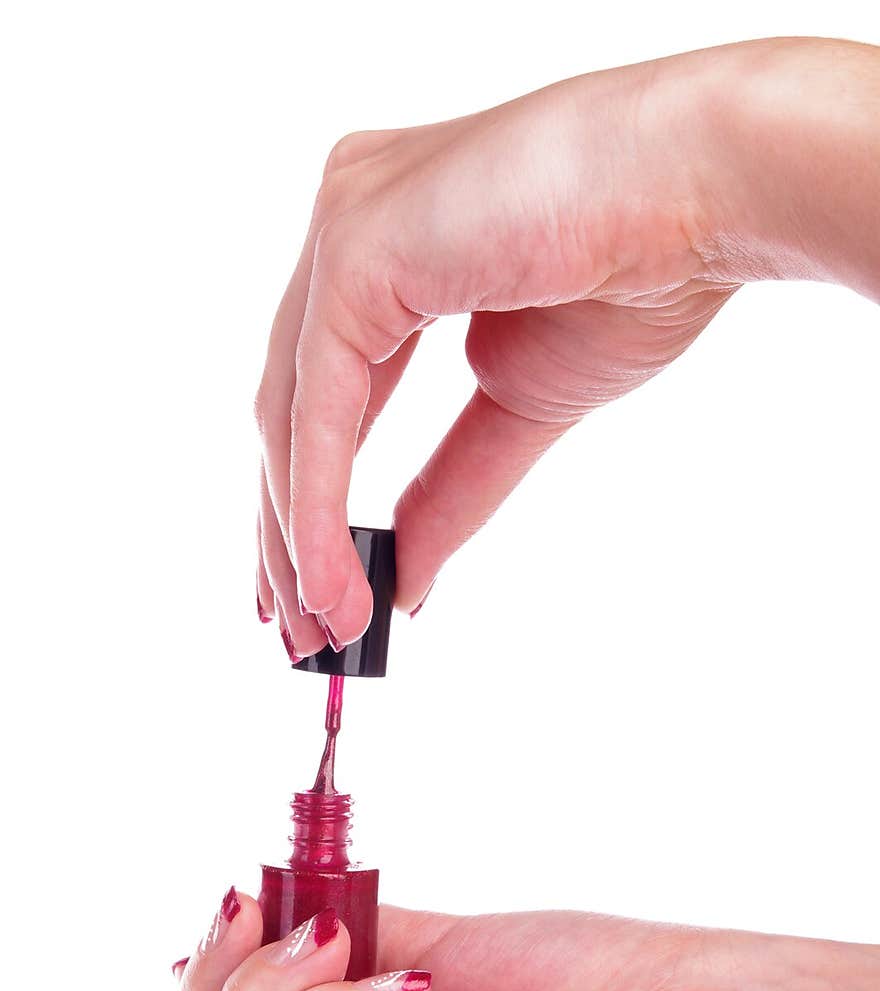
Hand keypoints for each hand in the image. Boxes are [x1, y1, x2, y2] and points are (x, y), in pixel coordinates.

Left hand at [254, 37, 879, 653]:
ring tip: (325, 631)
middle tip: (305, 635)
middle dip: (289, 534)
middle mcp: (352, 226)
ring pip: (289, 413)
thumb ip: (451, 490)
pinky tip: (329, 580)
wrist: (707, 195)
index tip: (309, 589)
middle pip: (289, 410)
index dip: (306, 502)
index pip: (319, 397)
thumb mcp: (521, 410)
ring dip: (299, 536)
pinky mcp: (356, 248)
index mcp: (389, 250)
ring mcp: (346, 225)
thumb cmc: (639, 273)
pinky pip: (319, 406)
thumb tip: (404, 580)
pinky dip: (317, 504)